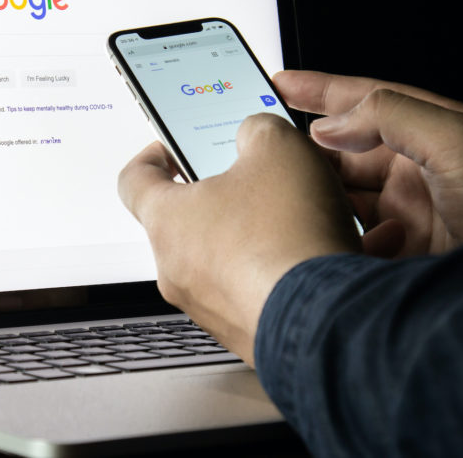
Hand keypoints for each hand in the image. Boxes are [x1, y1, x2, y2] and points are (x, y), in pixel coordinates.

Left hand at [118, 114, 359, 364]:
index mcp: (167, 220)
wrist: (327, 318)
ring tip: (294, 222)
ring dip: (250, 238)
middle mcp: (175, 269)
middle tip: (255, 181)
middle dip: (220, 198)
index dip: (153, 157)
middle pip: (184, 221)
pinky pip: (249, 293)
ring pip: (220, 260)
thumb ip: (256, 129)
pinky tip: (307, 261)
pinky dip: (272, 274)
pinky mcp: (242, 333)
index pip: (134, 182)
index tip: (171, 149)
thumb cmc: (289, 237)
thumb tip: (255, 135)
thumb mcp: (278, 147)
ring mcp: (207, 307)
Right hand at [274, 70, 462, 257]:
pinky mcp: (400, 255)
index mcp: (430, 131)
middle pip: (342, 152)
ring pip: (340, 197)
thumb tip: (330, 124)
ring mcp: (407, 213)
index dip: (318, 89)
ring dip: (318, 199)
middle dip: (307, 152)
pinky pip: (351, 242)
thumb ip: (391, 116)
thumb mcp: (460, 141)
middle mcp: (415, 170)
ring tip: (297, 200)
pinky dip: (340, 241)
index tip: (278, 83)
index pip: (363, 101)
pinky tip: (343, 243)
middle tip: (272, 153)